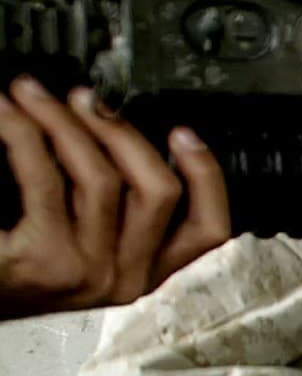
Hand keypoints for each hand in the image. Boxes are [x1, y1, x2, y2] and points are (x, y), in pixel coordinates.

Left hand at [0, 77, 229, 321]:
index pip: (207, 231)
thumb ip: (115, 208)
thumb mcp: (84, 242)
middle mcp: (126, 279)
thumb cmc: (14, 263)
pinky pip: (45, 178)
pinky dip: (23, 134)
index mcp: (144, 274)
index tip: (183, 132)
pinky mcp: (46, 260)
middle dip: (123, 132)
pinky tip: (7, 115)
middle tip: (85, 99)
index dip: (206, 176)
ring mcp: (90, 273)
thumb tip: (119, 133)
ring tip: (32, 95)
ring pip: (103, 179)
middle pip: (159, 192)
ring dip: (64, 123)